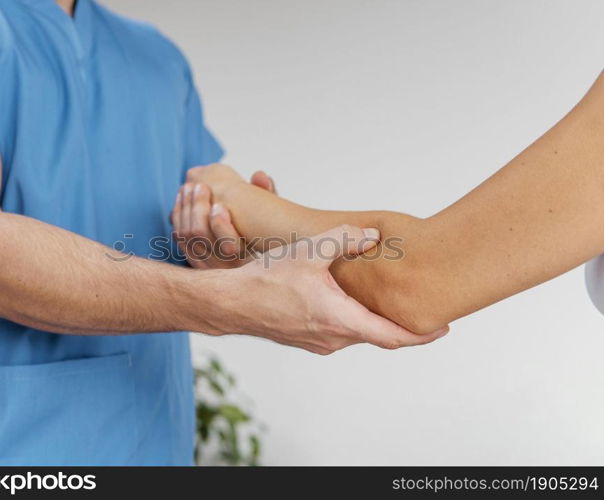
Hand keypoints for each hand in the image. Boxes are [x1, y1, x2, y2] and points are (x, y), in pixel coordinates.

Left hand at [172, 169, 274, 268]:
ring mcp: (207, 268)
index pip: (230, 247)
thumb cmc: (265, 228)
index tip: (218, 205)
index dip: (219, 225)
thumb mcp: (271, 214)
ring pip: (186, 236)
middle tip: (199, 186)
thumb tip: (260, 175)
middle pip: (201, 237)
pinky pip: (179, 239)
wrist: (249, 258)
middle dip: (197, 207)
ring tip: (188, 187)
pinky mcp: (195, 264)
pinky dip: (177, 217)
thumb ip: (267, 194)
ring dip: (184, 207)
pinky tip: (180, 200)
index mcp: (249, 257)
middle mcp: (227, 268)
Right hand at [222, 224, 448, 353]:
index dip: (422, 334)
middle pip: (378, 336)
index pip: (393, 337)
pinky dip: (353, 320)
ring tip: (388, 301)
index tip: (443, 329)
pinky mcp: (305, 340)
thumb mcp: (309, 251)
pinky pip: (339, 332)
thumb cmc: (266, 279)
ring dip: (374, 321)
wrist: (230, 304)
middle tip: (421, 306)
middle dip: (401, 324)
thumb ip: (344, 239)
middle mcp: (332, 338)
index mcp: (339, 319)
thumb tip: (373, 235)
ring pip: (357, 333)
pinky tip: (350, 301)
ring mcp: (318, 342)